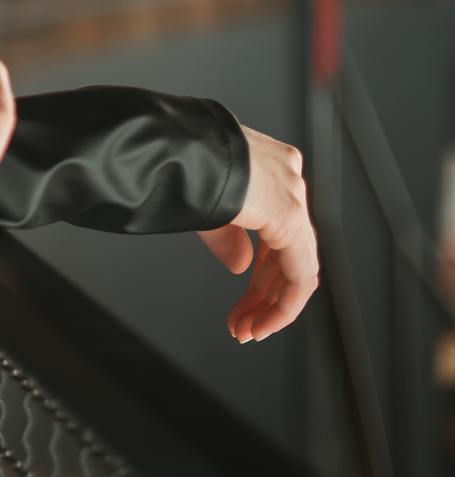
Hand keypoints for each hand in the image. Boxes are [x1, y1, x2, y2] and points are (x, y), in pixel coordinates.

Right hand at [196, 124, 318, 341]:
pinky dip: (283, 306)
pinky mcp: (290, 214)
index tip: (241, 304)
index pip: (275, 235)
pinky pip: (300, 273)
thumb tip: (242, 266)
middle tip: (240, 325)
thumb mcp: (205, 205)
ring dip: (269, 305)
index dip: (258, 276)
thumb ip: (229, 237)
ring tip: (244, 331)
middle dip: (261, 296)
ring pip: (295, 267)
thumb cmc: (178, 161)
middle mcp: (287, 177)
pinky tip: (261, 326)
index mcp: (268, 167)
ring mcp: (292, 193)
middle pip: (284, 253)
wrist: (176, 144)